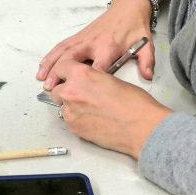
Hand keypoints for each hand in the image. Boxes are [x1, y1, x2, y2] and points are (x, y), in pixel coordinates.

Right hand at [37, 0, 154, 90]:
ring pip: (63, 52)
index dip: (87, 81)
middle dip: (59, 73)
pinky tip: (44, 63)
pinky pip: (62, 45)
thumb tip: (148, 77)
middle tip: (50, 87)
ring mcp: (83, 38)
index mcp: (108, 47)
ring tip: (40, 77)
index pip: (96, 67)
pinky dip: (51, 54)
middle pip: (72, 59)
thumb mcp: (145, 44)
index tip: (78, 93)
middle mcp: (92, 42)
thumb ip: (146, 61)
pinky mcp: (79, 35)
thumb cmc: (135, 27)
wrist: (127, 7)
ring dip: (50, 64)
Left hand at [51, 60, 170, 158]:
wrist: (140, 127)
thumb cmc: (133, 102)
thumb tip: (85, 83)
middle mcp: (71, 91)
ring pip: (61, 104)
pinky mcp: (73, 127)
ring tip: (88, 108)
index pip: (60, 67)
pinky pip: (67, 119)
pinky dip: (75, 117)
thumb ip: (90, 79)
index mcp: (81, 74)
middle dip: (64, 89)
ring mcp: (70, 111)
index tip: (64, 75)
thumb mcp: (109, 79)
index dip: (63, 71)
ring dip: (70, 104)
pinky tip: (90, 119)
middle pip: (55, 88)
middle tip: (79, 93)